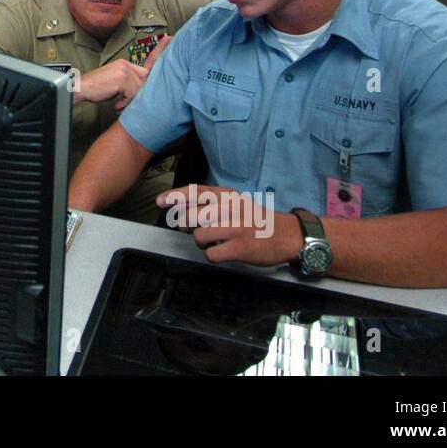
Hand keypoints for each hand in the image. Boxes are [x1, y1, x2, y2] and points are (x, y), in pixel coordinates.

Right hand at [74, 36, 169, 109]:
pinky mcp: (122, 79)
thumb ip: (129, 82)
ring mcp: (125, 70)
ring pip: (138, 90)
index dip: (160, 50)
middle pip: (145, 80)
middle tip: (124, 100)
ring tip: (117, 103)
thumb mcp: (115, 82)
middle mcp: (126, 64)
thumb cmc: (96, 88)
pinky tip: (116, 104)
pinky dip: (124, 103)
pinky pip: (132, 95)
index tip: (169, 39)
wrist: (80, 88)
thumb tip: (142, 90)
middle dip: (137, 92)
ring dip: (128, 100)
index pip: (148, 60)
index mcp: (125, 64)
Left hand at [156, 183, 301, 266]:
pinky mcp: (241, 247)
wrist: (286, 235)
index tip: (160, 201)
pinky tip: (224, 252)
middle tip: (196, 230)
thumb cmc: (255, 220)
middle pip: (191, 217)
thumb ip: (210, 205)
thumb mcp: (234, 203)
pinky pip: (212, 254)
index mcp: (228, 196)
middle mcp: (230, 208)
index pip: (196, 192)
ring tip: (217, 241)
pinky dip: (214, 256)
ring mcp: (236, 227)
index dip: (175, 196)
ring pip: (199, 236)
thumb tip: (180, 211)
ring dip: (203, 242)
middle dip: (187, 226)